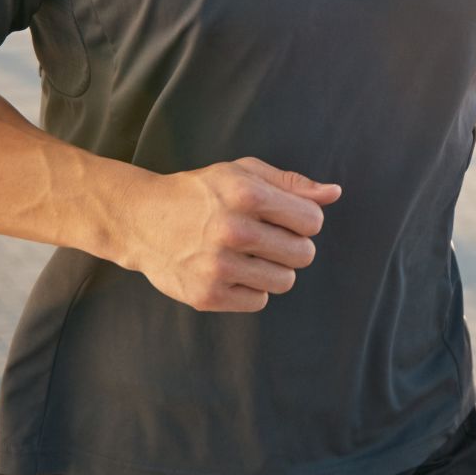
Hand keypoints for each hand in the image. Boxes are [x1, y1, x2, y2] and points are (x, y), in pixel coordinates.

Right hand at [121, 157, 339, 311]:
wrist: (142, 220)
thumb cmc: (200, 193)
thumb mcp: (242, 173)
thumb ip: (291, 183)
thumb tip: (334, 193)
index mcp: (246, 195)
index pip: (312, 220)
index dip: (304, 220)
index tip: (284, 218)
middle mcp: (233, 231)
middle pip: (304, 254)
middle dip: (293, 246)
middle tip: (267, 238)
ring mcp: (218, 266)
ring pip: (285, 281)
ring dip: (274, 269)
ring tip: (249, 255)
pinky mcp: (207, 295)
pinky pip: (259, 301)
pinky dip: (252, 289)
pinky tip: (232, 271)